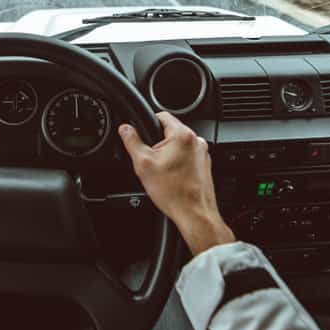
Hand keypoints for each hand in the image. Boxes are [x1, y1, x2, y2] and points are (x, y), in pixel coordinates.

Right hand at [118, 112, 233, 255]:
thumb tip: (125, 128)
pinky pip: (187, 157)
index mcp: (182, 135)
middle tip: (151, 161)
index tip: (142, 134)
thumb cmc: (174, 192)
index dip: (148, 122)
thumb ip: (132, 141)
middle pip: (170, 132)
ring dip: (168, 154)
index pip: (162, 115)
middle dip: (157, 144)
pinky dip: (178, 164)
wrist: (194, 214)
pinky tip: (172, 179)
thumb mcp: (143, 164)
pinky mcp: (204, 165)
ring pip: (178, 146)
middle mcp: (196, 141)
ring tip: (163, 173)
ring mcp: (202, 154)